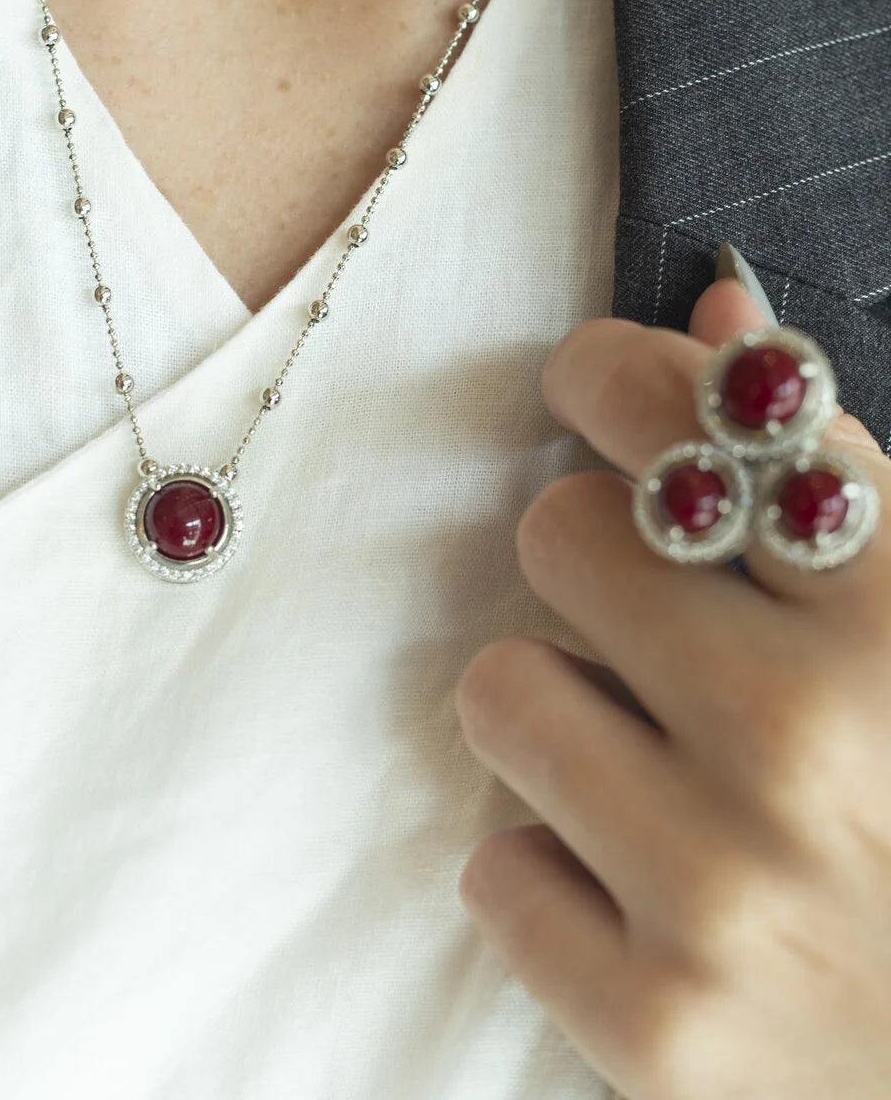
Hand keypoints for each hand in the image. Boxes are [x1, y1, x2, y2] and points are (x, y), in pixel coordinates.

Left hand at [453, 277, 890, 1098]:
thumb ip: (841, 479)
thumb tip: (718, 309)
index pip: (705, 421)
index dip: (618, 377)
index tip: (593, 384)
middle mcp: (812, 742)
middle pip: (562, 533)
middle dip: (594, 566)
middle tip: (653, 632)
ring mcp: (724, 892)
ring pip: (498, 691)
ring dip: (561, 723)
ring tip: (660, 786)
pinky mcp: (654, 1026)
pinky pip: (494, 871)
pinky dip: (554, 879)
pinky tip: (651, 908)